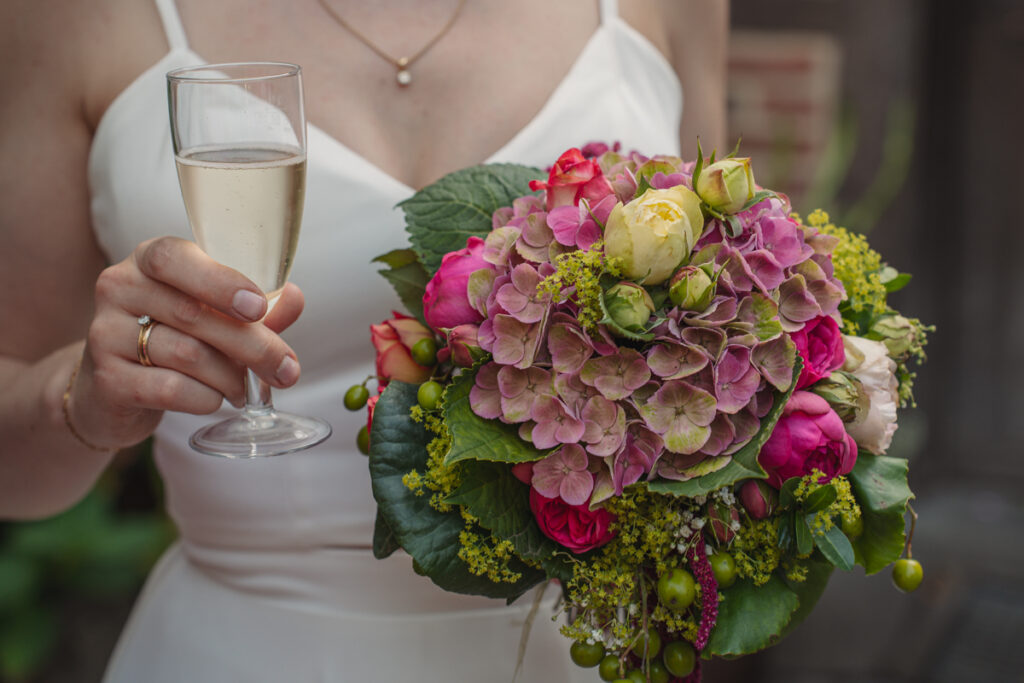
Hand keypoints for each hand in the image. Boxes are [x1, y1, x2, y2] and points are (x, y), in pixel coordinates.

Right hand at [69, 236, 304, 448]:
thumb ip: (256, 308)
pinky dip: (205, 398)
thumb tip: (294, 298)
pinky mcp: (107, 378)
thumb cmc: (176, 338)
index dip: (219, 281)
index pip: (173, 258)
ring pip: (187, 355)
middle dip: (252, 346)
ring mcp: (106, 333)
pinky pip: (170, 389)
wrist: (117, 390)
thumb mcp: (216, 315)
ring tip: (245, 389)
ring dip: (231, 377)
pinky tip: (214, 399)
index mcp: (149, 260)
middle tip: (287, 370)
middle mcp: (119, 288)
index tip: (259, 307)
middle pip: (193, 314)